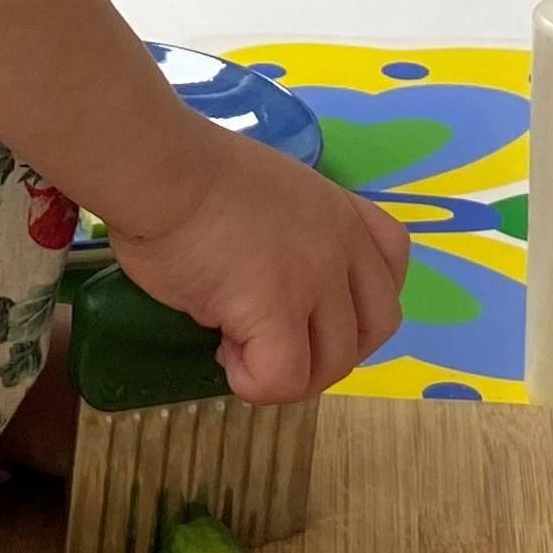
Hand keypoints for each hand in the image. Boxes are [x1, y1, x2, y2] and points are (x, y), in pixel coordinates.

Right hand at [101, 119, 411, 408]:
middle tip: (275, 342)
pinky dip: (254, 382)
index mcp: (341, 213)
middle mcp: (342, 246)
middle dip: (330, 350)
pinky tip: (223, 353)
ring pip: (334, 364)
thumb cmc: (188, 175)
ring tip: (236, 344)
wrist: (160, 170)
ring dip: (289, 371)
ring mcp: (316, 279)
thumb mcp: (268, 194)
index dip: (357, 303)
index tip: (311, 309)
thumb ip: (292, 238)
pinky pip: (284, 378)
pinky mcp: (277, 311)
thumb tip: (267, 284)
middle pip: (377, 327)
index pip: (392, 267)